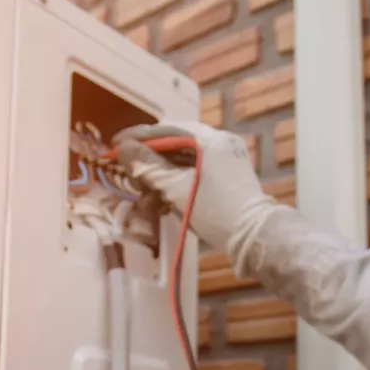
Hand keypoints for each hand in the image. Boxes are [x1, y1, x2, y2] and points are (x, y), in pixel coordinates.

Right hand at [114, 121, 277, 255]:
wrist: (254, 239)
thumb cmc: (216, 211)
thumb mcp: (175, 188)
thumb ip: (147, 166)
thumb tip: (123, 149)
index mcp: (210, 139)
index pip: (166, 130)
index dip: (138, 138)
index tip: (116, 146)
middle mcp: (219, 145)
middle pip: (172, 147)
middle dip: (149, 167)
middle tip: (132, 180)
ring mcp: (223, 162)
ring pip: (180, 165)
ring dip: (160, 182)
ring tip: (147, 202)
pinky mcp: (224, 180)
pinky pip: (192, 176)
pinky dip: (175, 188)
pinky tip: (162, 206)